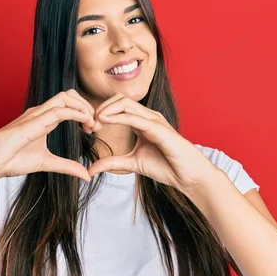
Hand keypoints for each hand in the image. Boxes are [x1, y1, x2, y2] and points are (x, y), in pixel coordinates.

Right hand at [0, 89, 101, 187]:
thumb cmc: (11, 159)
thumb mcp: (46, 163)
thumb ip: (66, 166)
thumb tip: (86, 175)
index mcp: (44, 119)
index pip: (70, 104)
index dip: (86, 112)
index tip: (94, 129)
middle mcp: (40, 113)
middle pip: (70, 94)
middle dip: (87, 106)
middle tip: (96, 126)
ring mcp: (35, 115)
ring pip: (65, 97)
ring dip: (83, 108)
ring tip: (91, 125)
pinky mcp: (31, 123)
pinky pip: (57, 111)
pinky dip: (75, 114)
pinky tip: (84, 124)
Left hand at [88, 93, 215, 192]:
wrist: (188, 176)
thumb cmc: (166, 167)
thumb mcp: (132, 163)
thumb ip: (112, 162)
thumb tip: (91, 169)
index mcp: (142, 121)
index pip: (117, 105)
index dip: (100, 112)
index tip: (88, 128)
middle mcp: (148, 116)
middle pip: (119, 99)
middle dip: (101, 107)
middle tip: (89, 125)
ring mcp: (154, 120)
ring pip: (125, 102)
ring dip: (106, 110)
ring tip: (95, 123)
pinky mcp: (159, 128)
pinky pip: (135, 117)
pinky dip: (117, 117)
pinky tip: (105, 122)